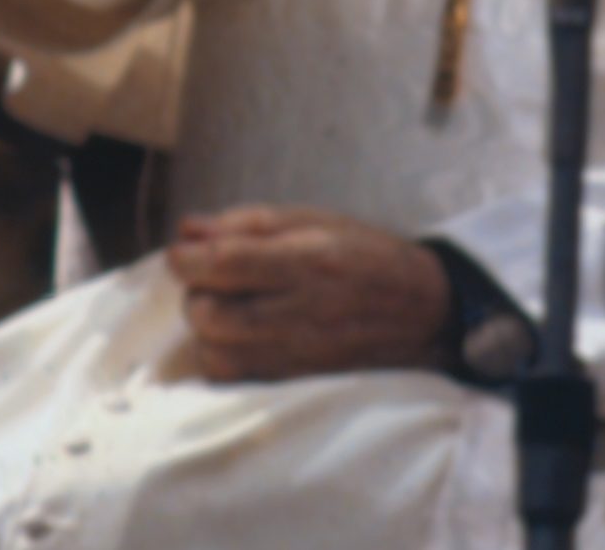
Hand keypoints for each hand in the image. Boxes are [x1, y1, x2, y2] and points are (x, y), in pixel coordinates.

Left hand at [163, 204, 452, 381]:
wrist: (422, 313)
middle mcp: (300, 313)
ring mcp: (298, 355)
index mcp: (306, 261)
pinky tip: (239, 338)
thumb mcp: (314, 220)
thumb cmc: (365, 256)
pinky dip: (222, 357)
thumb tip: (187, 231)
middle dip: (196, 294)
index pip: (224, 263)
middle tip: (212, 282)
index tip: (182, 254)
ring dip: (206, 329)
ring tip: (227, 310)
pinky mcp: (296, 383)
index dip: (187, 258)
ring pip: (215, 353)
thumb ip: (247, 224)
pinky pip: (234, 379)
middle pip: (210, 314)